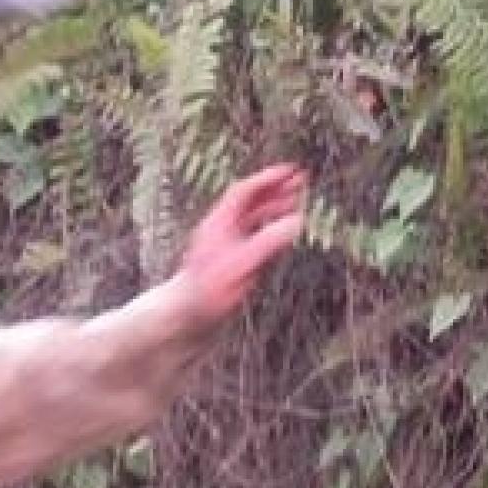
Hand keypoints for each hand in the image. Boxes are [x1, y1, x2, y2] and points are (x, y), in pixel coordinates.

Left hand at [175, 164, 306, 328]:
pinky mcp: (232, 258)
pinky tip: (285, 229)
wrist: (186, 315)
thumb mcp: (241, 264)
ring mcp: (227, 243)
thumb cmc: (208, 291)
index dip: (267, 179)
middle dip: (275, 189)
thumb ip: (269, 242)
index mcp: (219, 223)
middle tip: (300, 180)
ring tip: (299, 201)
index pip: (244, 191)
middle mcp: (222, 229)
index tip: (290, 171)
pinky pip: (255, 234)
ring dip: (276, 207)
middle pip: (250, 201)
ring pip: (254, 217)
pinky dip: (272, 226)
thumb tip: (298, 221)